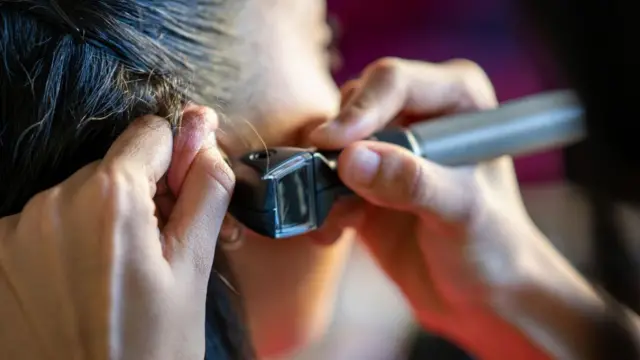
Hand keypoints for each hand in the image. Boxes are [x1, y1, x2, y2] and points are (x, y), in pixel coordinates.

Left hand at [0, 106, 233, 359]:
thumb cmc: (151, 349)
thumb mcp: (194, 269)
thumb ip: (206, 192)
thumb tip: (207, 138)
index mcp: (110, 198)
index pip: (150, 133)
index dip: (175, 162)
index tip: (181, 200)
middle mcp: (53, 202)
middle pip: (113, 168)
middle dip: (139, 197)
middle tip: (155, 253)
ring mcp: (16, 231)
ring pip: (78, 197)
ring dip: (101, 220)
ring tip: (116, 276)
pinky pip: (44, 226)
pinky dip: (66, 243)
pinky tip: (80, 286)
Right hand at [309, 58, 574, 358]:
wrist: (479, 294)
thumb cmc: (492, 247)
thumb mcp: (462, 212)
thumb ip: (412, 182)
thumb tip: (351, 158)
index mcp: (456, 100)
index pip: (395, 83)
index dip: (360, 110)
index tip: (332, 144)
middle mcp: (418, 115)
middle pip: (353, 106)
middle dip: (335, 146)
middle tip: (330, 183)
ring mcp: (387, 148)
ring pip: (330, 142)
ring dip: (321, 179)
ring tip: (341, 217)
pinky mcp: (364, 181)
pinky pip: (321, 178)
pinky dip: (320, 204)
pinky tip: (338, 231)